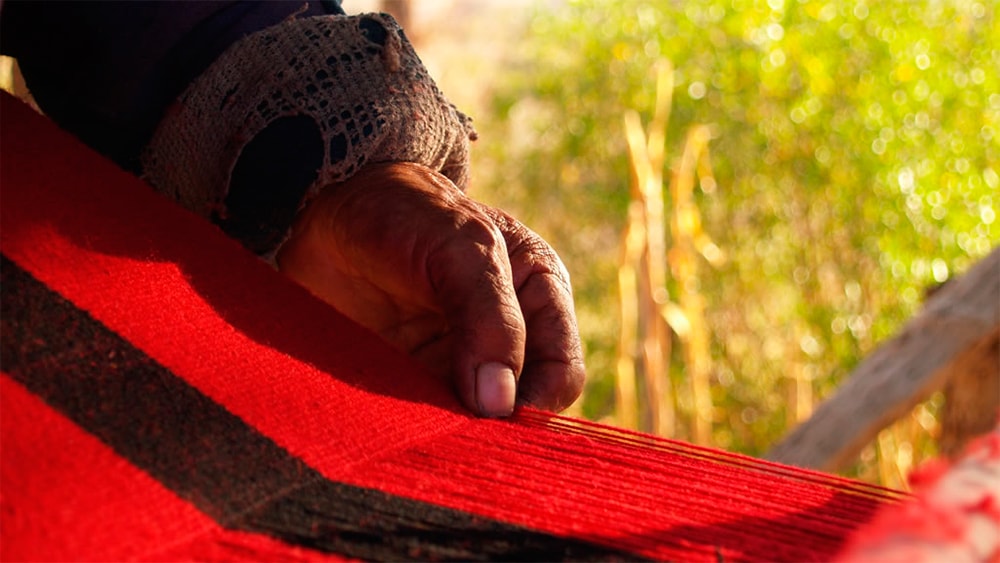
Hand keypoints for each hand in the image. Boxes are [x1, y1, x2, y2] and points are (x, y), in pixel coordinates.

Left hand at [275, 162, 584, 416]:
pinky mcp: (415, 381)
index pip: (560, 371)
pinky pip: (430, 424)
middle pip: (523, 408)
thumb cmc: (405, 212)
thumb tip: (501, 403)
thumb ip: (490, 317)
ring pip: (476, 426)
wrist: (326, 209)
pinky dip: (420, 434)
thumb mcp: (461, 247)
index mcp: (539, 293)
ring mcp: (459, 363)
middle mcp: (508, 334)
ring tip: (424, 434)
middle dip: (495, 428)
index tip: (491, 417)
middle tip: (456, 434)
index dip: (535, 402)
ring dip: (455, 435)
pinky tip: (400, 429)